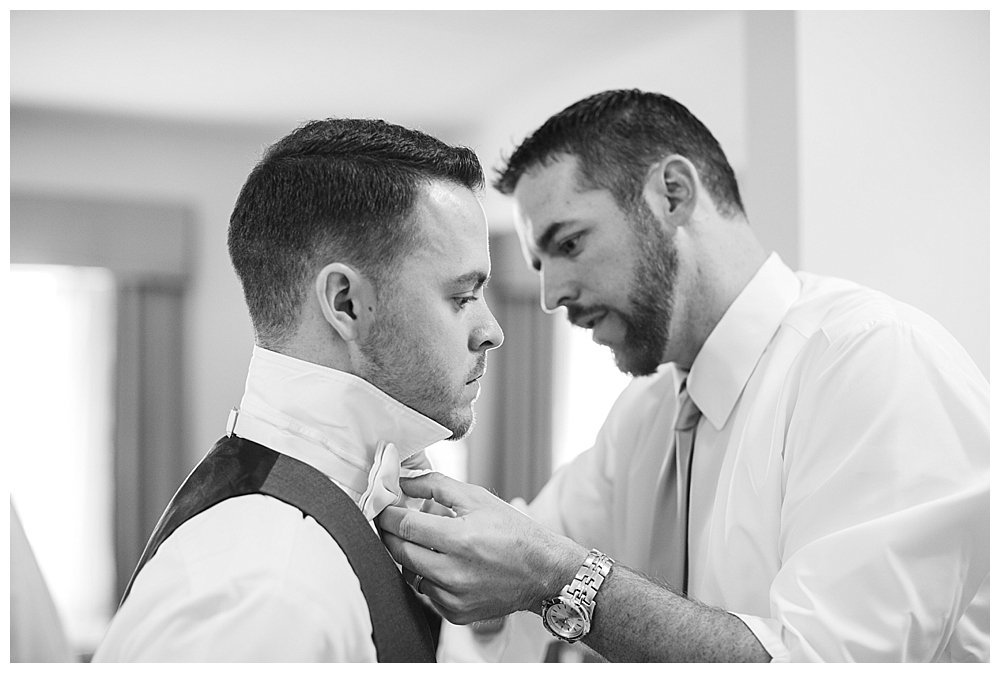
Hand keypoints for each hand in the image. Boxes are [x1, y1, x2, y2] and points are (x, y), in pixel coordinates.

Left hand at [377, 472, 586, 623]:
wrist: (544, 572)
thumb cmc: (514, 533)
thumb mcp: (478, 498)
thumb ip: (437, 485)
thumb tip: (405, 480)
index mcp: (459, 539)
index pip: (404, 526)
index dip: (388, 513)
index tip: (385, 507)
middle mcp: (453, 572)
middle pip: (399, 551)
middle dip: (391, 533)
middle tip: (394, 521)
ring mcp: (453, 597)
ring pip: (409, 574)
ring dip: (409, 556)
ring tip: (424, 542)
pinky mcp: (455, 613)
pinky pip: (425, 593)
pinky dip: (427, 577)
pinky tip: (442, 564)